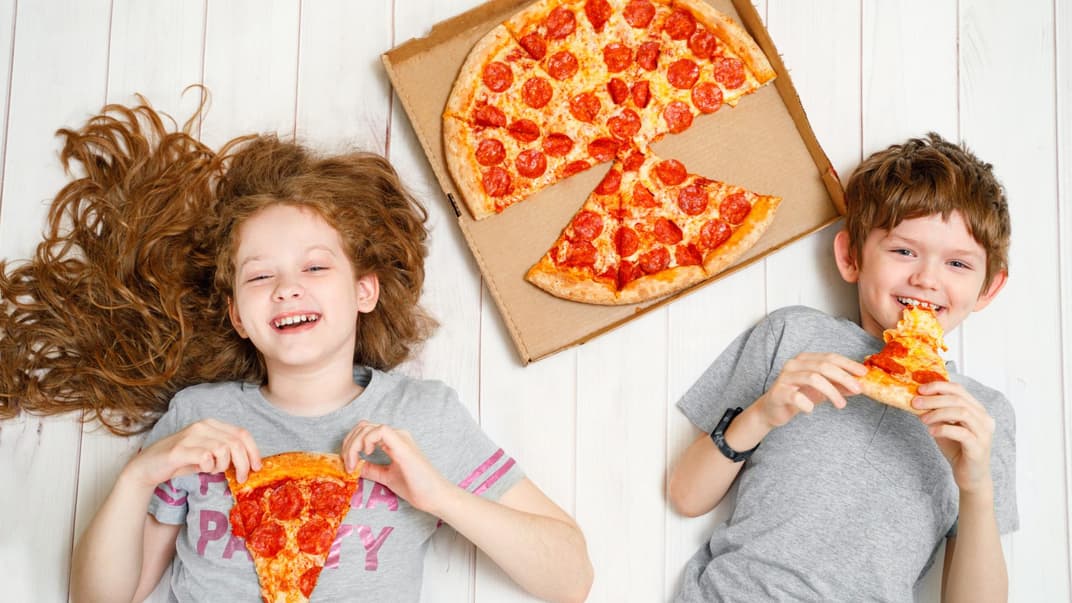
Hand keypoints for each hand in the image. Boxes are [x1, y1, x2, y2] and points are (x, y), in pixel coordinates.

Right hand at [127, 419, 261, 486]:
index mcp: (211, 424)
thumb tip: (249, 462)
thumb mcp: (208, 454)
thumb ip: (226, 453)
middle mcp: (202, 426)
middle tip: (240, 477)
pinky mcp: (180, 449)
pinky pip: (206, 457)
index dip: (254, 451)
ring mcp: (191, 436)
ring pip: (223, 449)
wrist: (148, 467)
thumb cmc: (180, 461)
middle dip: (243, 463)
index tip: (257, 467)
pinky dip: (209, 467)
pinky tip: (203, 470)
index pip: (242, 433)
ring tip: (213, 470)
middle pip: (236, 442)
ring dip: (223, 465)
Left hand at [341, 421, 452, 513]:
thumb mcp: (386, 477)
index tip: (348, 464)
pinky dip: (366, 441)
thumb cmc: (416, 487)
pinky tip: (366, 454)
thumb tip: (354, 466)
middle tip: (348, 464)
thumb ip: (371, 469)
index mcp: (393, 441)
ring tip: (354, 464)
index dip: (351, 444)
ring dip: (353, 444)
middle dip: (348, 444)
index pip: (365, 431)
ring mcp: (400, 438)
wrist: (434, 496)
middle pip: (363, 426)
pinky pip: (380, 431)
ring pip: (367, 427)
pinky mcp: (402, 445)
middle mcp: (396, 435)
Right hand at [757, 353, 866, 427]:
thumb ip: (838, 386)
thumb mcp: (821, 390)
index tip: (864, 373)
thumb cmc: (797, 396)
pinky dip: (807, 403)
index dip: (848, 364)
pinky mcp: (779, 392)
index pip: (830, 357)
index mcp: (805, 359)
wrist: (772, 410)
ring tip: (841, 404)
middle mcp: (794, 364)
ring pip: (813, 378)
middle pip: (823, 366)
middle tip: (858, 389)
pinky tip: (811, 409)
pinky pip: (796, 396)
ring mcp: (785, 378)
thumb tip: (860, 386)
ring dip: (831, 392)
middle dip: (844, 377)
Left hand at [913, 381, 994, 494]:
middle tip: (915, 403)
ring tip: (922, 419)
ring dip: (938, 413)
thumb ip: (935, 413)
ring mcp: (983, 433)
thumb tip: (916, 400)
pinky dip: (944, 429)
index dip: (939, 387)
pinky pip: (962, 433)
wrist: (970, 476)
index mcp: (976, 410)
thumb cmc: (957, 449)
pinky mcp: (979, 447)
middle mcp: (984, 419)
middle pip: (959, 400)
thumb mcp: (943, 426)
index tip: (920, 389)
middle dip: (934, 399)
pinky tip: (931, 431)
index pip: (959, 390)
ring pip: (962, 413)